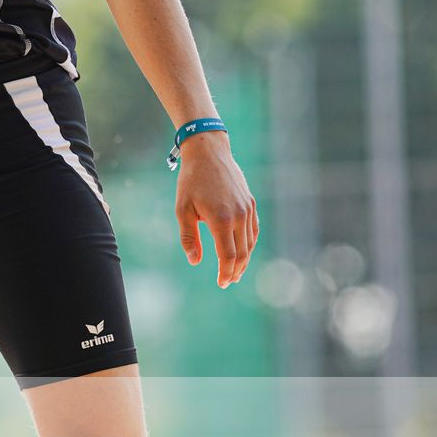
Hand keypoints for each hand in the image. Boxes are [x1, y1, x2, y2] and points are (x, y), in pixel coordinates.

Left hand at [175, 134, 259, 287]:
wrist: (208, 152)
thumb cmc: (191, 180)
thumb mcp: (183, 209)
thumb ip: (189, 237)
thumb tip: (195, 261)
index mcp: (221, 220)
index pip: (228, 255)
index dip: (226, 272)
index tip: (222, 283)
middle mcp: (239, 216)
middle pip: (242, 252)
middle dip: (236, 270)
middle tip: (228, 281)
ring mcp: (247, 208)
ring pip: (250, 242)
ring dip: (244, 259)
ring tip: (235, 271)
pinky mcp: (250, 202)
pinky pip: (253, 229)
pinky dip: (249, 243)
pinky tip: (243, 250)